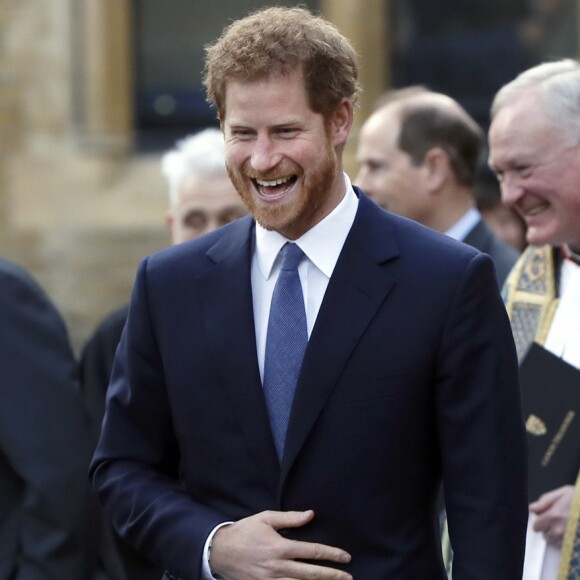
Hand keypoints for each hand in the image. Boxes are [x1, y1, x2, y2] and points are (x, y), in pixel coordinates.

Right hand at [209, 509, 351, 579]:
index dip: (331, 554)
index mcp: (280, 547)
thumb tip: (310, 514)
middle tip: (348, 578)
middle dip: (332, 576)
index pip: (312, 552)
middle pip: (311, 574)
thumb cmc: (245, 531)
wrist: (220, 551)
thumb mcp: (266, 518)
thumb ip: (290, 518)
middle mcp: (278, 567)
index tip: (346, 557)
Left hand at [530, 485, 574, 546]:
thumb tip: (531, 509)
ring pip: (555, 542)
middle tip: (558, 520)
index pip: (536, 526)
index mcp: (554, 516)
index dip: (540, 521)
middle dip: (548, 528)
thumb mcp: (563, 493)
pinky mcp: (576, 544)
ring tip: (566, 526)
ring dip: (557, 536)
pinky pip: (564, 547)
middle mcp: (560, 530)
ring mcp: (569, 540)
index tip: (546, 517)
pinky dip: (565, 541)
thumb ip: (545, 501)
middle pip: (545, 536)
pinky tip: (571, 531)